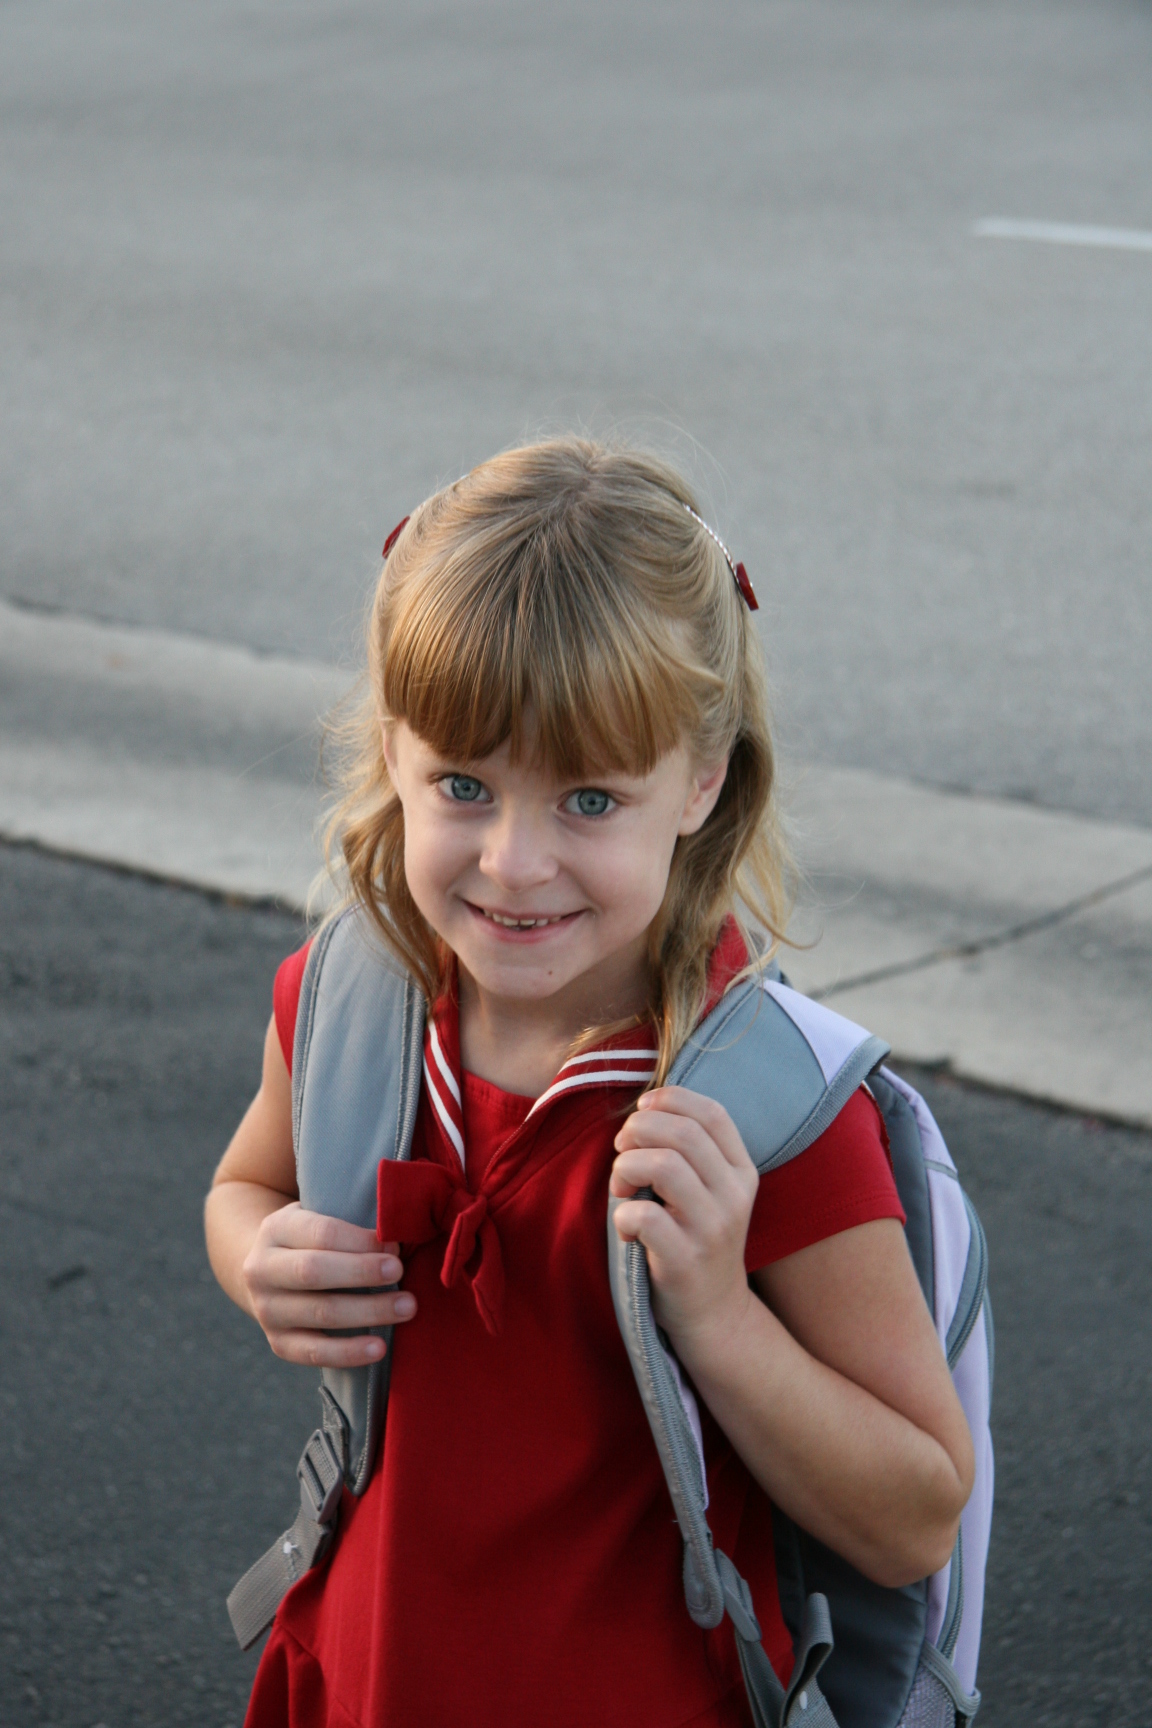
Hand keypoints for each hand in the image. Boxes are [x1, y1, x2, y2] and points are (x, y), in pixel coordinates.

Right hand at [242, 1201, 416, 1367]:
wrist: (269, 1274)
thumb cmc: (313, 1242)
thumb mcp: (319, 1218)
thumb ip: (350, 1225)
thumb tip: (395, 1242)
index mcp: (276, 1229)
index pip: (320, 1233)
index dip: (360, 1241)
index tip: (394, 1247)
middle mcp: (262, 1270)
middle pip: (313, 1271)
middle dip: (361, 1272)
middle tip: (400, 1271)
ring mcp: (266, 1310)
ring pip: (319, 1313)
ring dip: (368, 1311)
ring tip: (407, 1307)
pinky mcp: (278, 1343)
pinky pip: (314, 1352)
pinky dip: (348, 1352)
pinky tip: (379, 1348)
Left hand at [610, 1086, 758, 1361]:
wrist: (713, 1313)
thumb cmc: (695, 1238)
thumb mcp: (708, 1190)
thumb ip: (688, 1151)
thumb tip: (644, 1108)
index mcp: (741, 1171)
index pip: (712, 1114)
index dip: (670, 1100)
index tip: (641, 1111)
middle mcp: (734, 1196)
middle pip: (682, 1133)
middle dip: (637, 1131)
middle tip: (621, 1153)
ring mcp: (713, 1229)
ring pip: (664, 1165)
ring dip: (626, 1168)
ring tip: (621, 1191)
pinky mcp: (687, 1260)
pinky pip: (644, 1216)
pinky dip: (622, 1216)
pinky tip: (627, 1230)